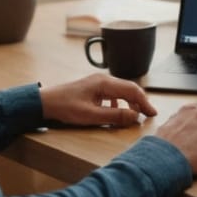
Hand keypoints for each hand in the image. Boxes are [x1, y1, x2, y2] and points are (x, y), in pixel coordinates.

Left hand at [39, 73, 157, 126]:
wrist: (44, 102)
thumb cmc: (65, 107)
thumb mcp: (90, 115)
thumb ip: (114, 116)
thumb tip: (134, 117)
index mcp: (105, 83)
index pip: (132, 91)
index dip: (144, 103)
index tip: (152, 114)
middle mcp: (104, 79)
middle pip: (129, 88)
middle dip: (140, 102)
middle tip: (148, 115)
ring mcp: (99, 82)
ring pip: (122, 91)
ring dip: (130, 102)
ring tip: (134, 115)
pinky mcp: (94, 88)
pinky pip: (113, 93)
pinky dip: (119, 102)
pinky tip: (116, 112)